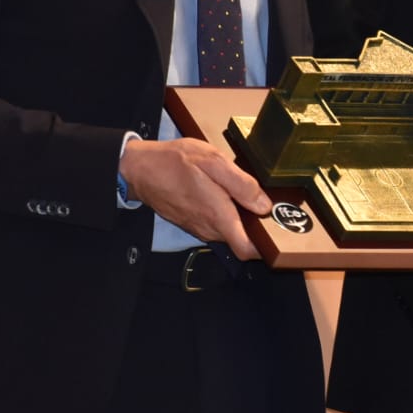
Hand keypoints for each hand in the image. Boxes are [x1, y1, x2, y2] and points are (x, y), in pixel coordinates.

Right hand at [117, 137, 267, 259]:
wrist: (139, 169)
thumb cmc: (174, 161)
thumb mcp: (212, 161)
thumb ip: (240, 184)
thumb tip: (264, 205)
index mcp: (218, 216)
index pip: (247, 250)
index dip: (264, 245)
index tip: (274, 229)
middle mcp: (208, 228)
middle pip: (241, 238)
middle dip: (253, 224)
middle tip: (258, 198)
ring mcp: (198, 228)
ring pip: (228, 230)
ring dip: (236, 217)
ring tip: (239, 192)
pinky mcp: (191, 223)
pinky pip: (214, 224)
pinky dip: (222, 213)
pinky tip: (220, 192)